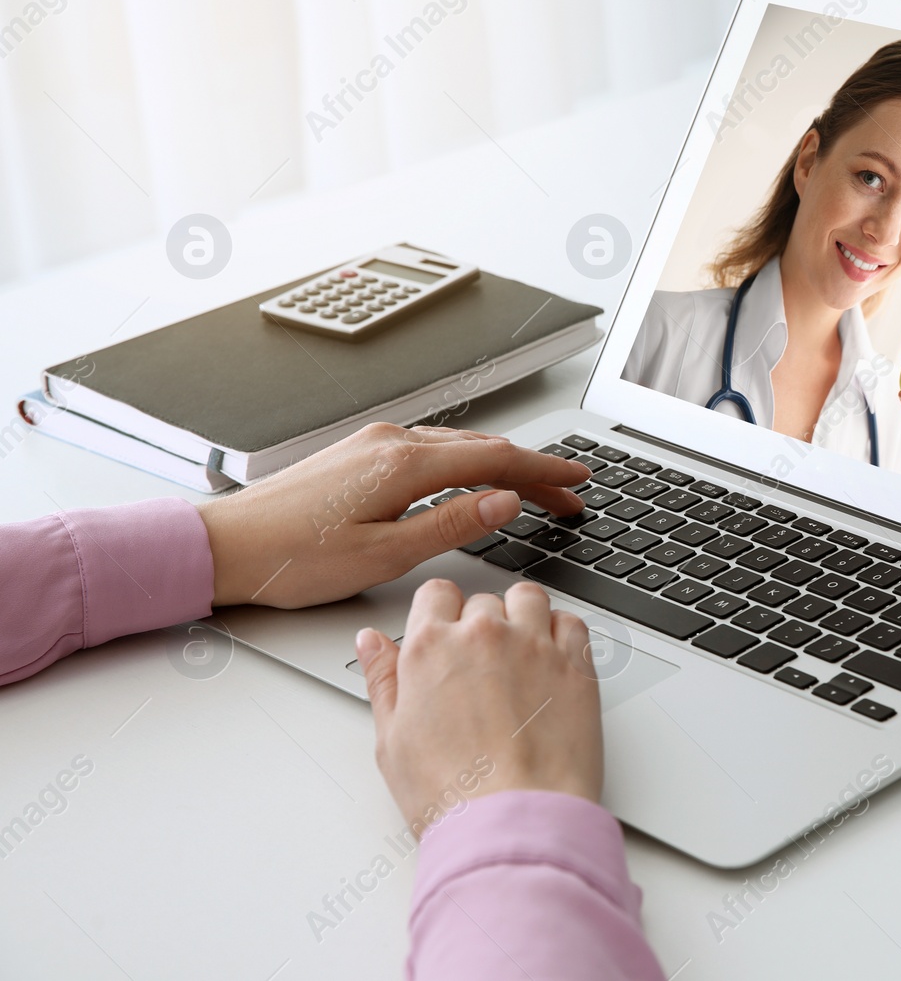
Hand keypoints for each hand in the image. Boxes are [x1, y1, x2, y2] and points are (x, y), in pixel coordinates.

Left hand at [196, 423, 589, 607]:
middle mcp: (389, 442)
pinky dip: (467, 463)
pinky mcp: (359, 455)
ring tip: (532, 490)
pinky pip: (430, 450)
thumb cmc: (292, 558)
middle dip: (531, 469)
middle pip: (482, 448)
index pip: (495, 458)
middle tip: (568, 495)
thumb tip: (502, 502)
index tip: (577, 479)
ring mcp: (372, 444)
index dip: (544, 469)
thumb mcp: (383, 555)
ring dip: (500, 466)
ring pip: (457, 447)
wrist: (224, 545)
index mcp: (401, 464)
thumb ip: (449, 524)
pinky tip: (473, 480)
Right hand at [356, 579, 602, 830]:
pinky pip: (572, 623)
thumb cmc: (452, 795)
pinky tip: (552, 663)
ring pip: (528, 598)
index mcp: (430, 648)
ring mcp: (533, 646)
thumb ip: (382, 680)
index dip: (440, 615)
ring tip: (518, 657)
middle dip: (480, 625)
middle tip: (480, 669)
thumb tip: (371, 643)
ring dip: (522, 617)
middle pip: (482, 601)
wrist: (513, 823)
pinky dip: (562, 633)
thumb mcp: (392, 741)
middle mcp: (483, 635)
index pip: (436, 594)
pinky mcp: (576, 665)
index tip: (445, 635)